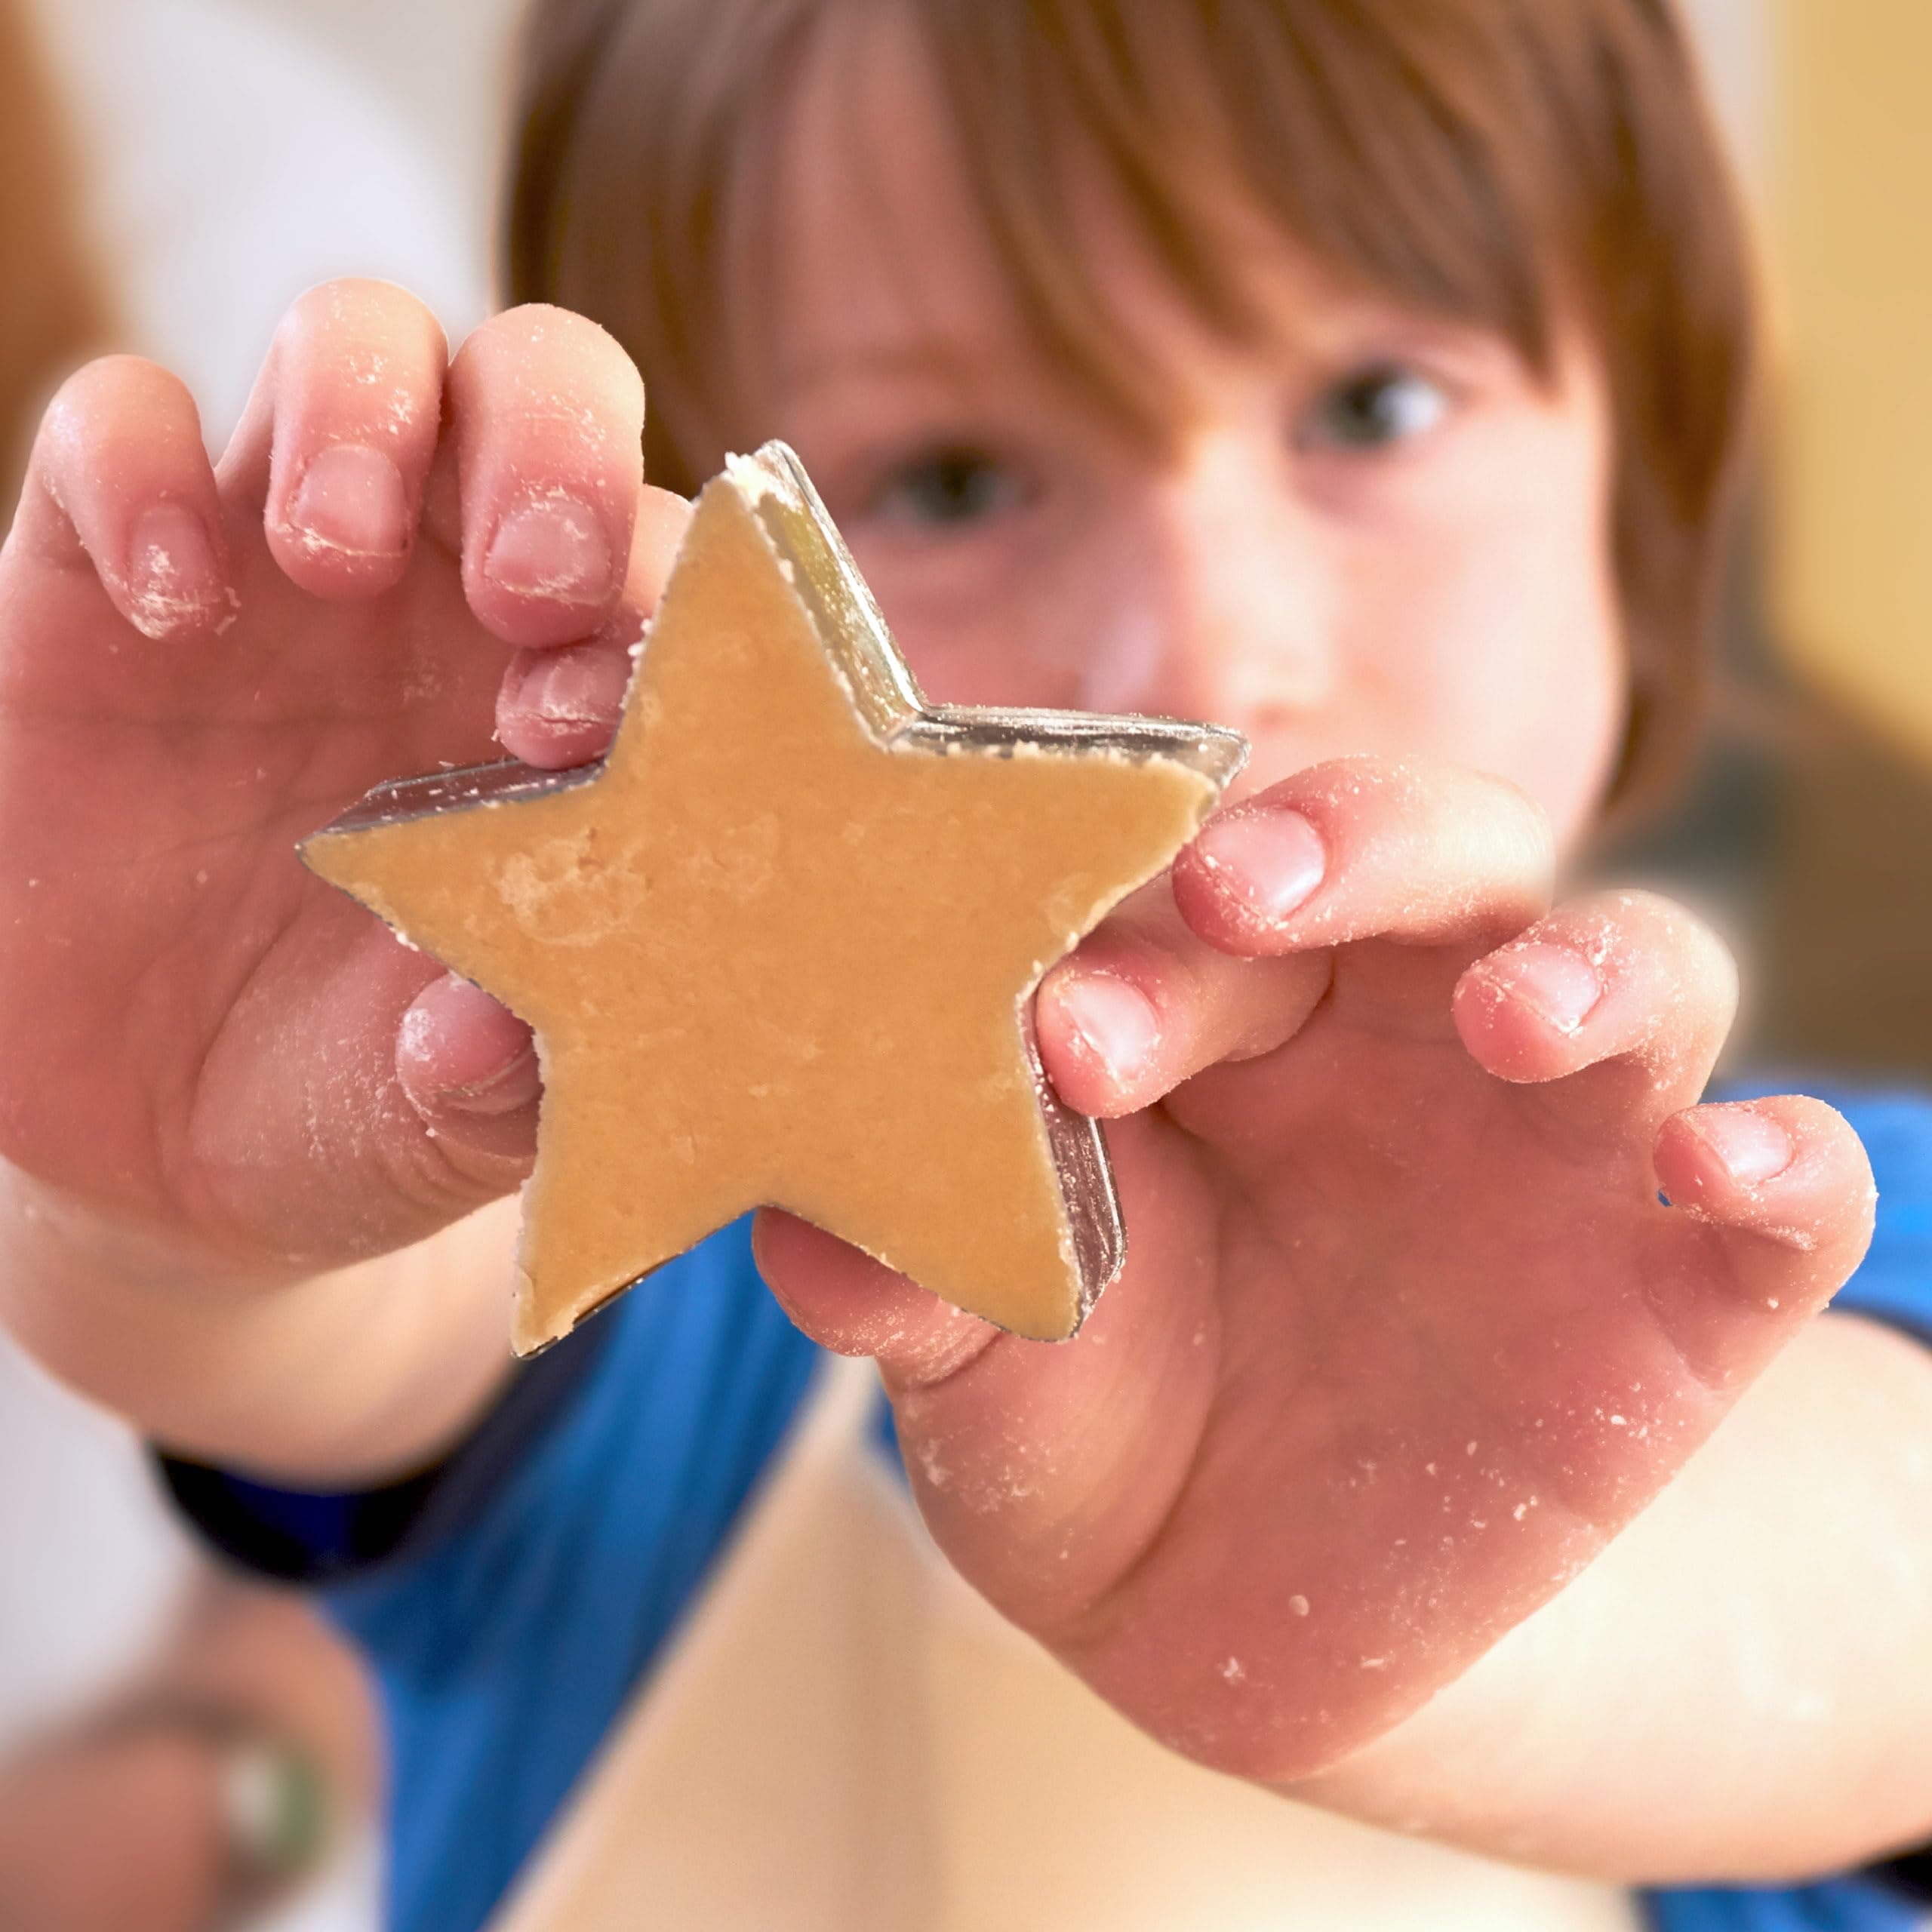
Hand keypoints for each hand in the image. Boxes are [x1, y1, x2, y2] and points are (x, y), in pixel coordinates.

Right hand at [0, 281, 683, 1280]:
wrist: (180, 1154)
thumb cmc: (371, 1100)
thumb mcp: (452, 1117)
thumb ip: (505, 1075)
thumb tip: (497, 1029)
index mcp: (580, 703)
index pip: (660, 568)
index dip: (653, 607)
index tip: (593, 720)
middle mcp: (454, 603)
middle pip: (537, 384)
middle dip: (548, 443)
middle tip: (522, 581)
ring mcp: (281, 569)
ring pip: (356, 343)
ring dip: (365, 407)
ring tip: (335, 553)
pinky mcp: (103, 575)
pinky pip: (116, 422)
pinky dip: (137, 467)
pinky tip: (168, 601)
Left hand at [755, 759, 1877, 1781]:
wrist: (1222, 1602)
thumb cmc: (1089, 1418)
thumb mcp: (987, 1364)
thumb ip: (915, 1285)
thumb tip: (815, 1236)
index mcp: (1218, 997)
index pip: (1195, 881)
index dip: (1127, 910)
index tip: (1047, 1010)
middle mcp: (1396, 1025)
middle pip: (1418, 851)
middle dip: (1335, 851)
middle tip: (1233, 892)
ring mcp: (1554, 1139)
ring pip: (1627, 965)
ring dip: (1580, 964)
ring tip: (1515, 1015)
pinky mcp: (1680, 1282)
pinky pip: (1782, 1194)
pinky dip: (1784, 1165)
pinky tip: (1743, 1167)